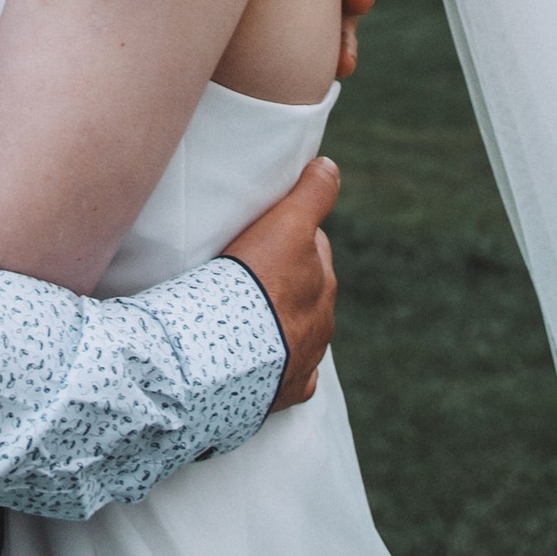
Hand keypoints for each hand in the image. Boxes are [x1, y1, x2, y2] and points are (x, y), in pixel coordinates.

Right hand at [223, 155, 338, 409]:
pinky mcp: (288, 389)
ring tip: (244, 315)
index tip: (266, 234)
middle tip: (249, 271)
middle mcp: (321, 318)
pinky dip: (281, 367)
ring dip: (281, 321)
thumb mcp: (286, 225)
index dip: (291, 236)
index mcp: (321, 279)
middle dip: (290, 279)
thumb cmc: (253, 283)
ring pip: (300, 330)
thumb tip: (331, 166)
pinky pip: (292, 376)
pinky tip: (261, 362)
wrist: (225, 353)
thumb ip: (313, 194)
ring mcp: (306, 355)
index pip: (313, 246)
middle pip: (308, 288)